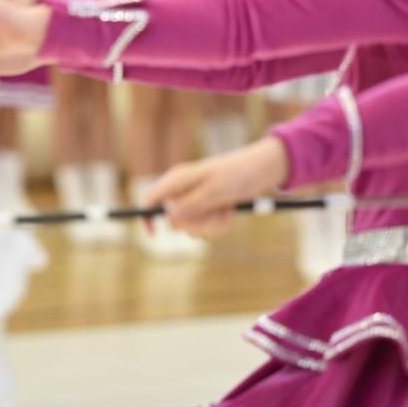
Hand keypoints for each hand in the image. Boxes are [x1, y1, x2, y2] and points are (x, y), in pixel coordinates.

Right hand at [143, 138, 290, 236]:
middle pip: (175, 221)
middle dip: (197, 224)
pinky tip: (229, 211)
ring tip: (226, 209)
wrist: (260, 171)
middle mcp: (182, 191)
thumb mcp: (213, 190)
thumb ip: (190, 205)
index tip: (154, 235)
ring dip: (211, 225)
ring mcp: (194, 201)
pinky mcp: (207, 209)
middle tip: (215, 212)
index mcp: (177, 179)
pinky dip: (218, 224)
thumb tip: (168, 218)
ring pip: (192, 227)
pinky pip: (206, 228)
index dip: (147, 217)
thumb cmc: (236, 174)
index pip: (150, 199)